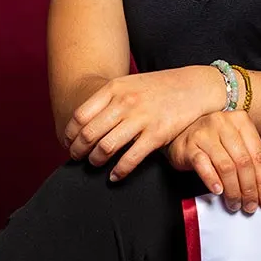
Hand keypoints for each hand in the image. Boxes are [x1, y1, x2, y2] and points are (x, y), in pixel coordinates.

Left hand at [63, 67, 222, 179]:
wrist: (192, 87)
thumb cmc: (156, 88)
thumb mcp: (128, 84)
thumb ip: (107, 99)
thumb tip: (83, 121)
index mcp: (114, 89)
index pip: (80, 116)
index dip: (70, 134)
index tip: (68, 143)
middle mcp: (125, 103)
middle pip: (89, 133)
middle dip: (78, 150)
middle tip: (76, 157)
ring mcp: (141, 119)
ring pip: (106, 147)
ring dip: (95, 160)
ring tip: (94, 164)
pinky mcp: (157, 135)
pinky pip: (131, 158)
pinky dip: (119, 171)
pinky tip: (114, 176)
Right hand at [165, 110, 260, 212]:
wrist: (180, 131)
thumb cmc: (211, 139)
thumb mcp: (234, 141)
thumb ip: (248, 159)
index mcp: (240, 121)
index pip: (258, 155)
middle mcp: (223, 123)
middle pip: (243, 162)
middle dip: (249, 189)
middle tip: (250, 204)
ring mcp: (204, 133)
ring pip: (225, 166)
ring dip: (233, 190)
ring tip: (234, 203)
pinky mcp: (188, 145)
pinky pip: (203, 166)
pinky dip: (212, 180)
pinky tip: (218, 190)